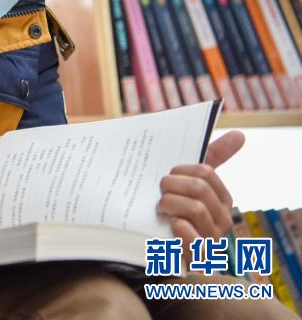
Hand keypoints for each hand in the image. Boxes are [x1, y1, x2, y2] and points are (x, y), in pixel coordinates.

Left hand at [157, 130, 244, 257]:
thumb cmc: (173, 206)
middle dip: (171, 185)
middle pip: (199, 189)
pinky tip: (170, 225)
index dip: (181, 170)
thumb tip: (240, 134)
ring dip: (169, 204)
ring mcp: (212, 240)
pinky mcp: (198, 258)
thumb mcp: (188, 181)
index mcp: (222, 199)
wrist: (152, 244)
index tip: (168, 174)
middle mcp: (222, 220)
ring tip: (160, 208)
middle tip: (159, 191)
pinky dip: (178, 228)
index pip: (206, 172)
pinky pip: (193, 238)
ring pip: (194, 209)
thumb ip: (213, 157)